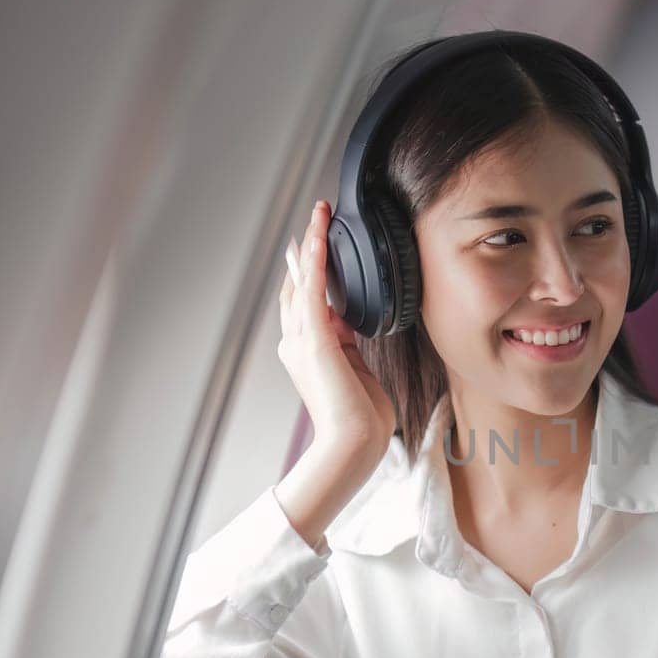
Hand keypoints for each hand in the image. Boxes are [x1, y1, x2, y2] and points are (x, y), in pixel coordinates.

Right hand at [278, 200, 394, 461]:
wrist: (354, 443)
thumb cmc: (361, 417)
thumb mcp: (355, 369)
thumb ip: (348, 344)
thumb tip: (349, 320)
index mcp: (307, 350)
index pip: (305, 302)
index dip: (310, 272)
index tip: (318, 245)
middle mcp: (297, 342)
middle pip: (298, 286)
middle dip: (307, 250)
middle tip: (317, 218)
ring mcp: (301, 341)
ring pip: (303, 281)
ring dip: (312, 245)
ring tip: (320, 215)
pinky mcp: (315, 341)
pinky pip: (313, 292)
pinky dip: (316, 263)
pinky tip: (320, 239)